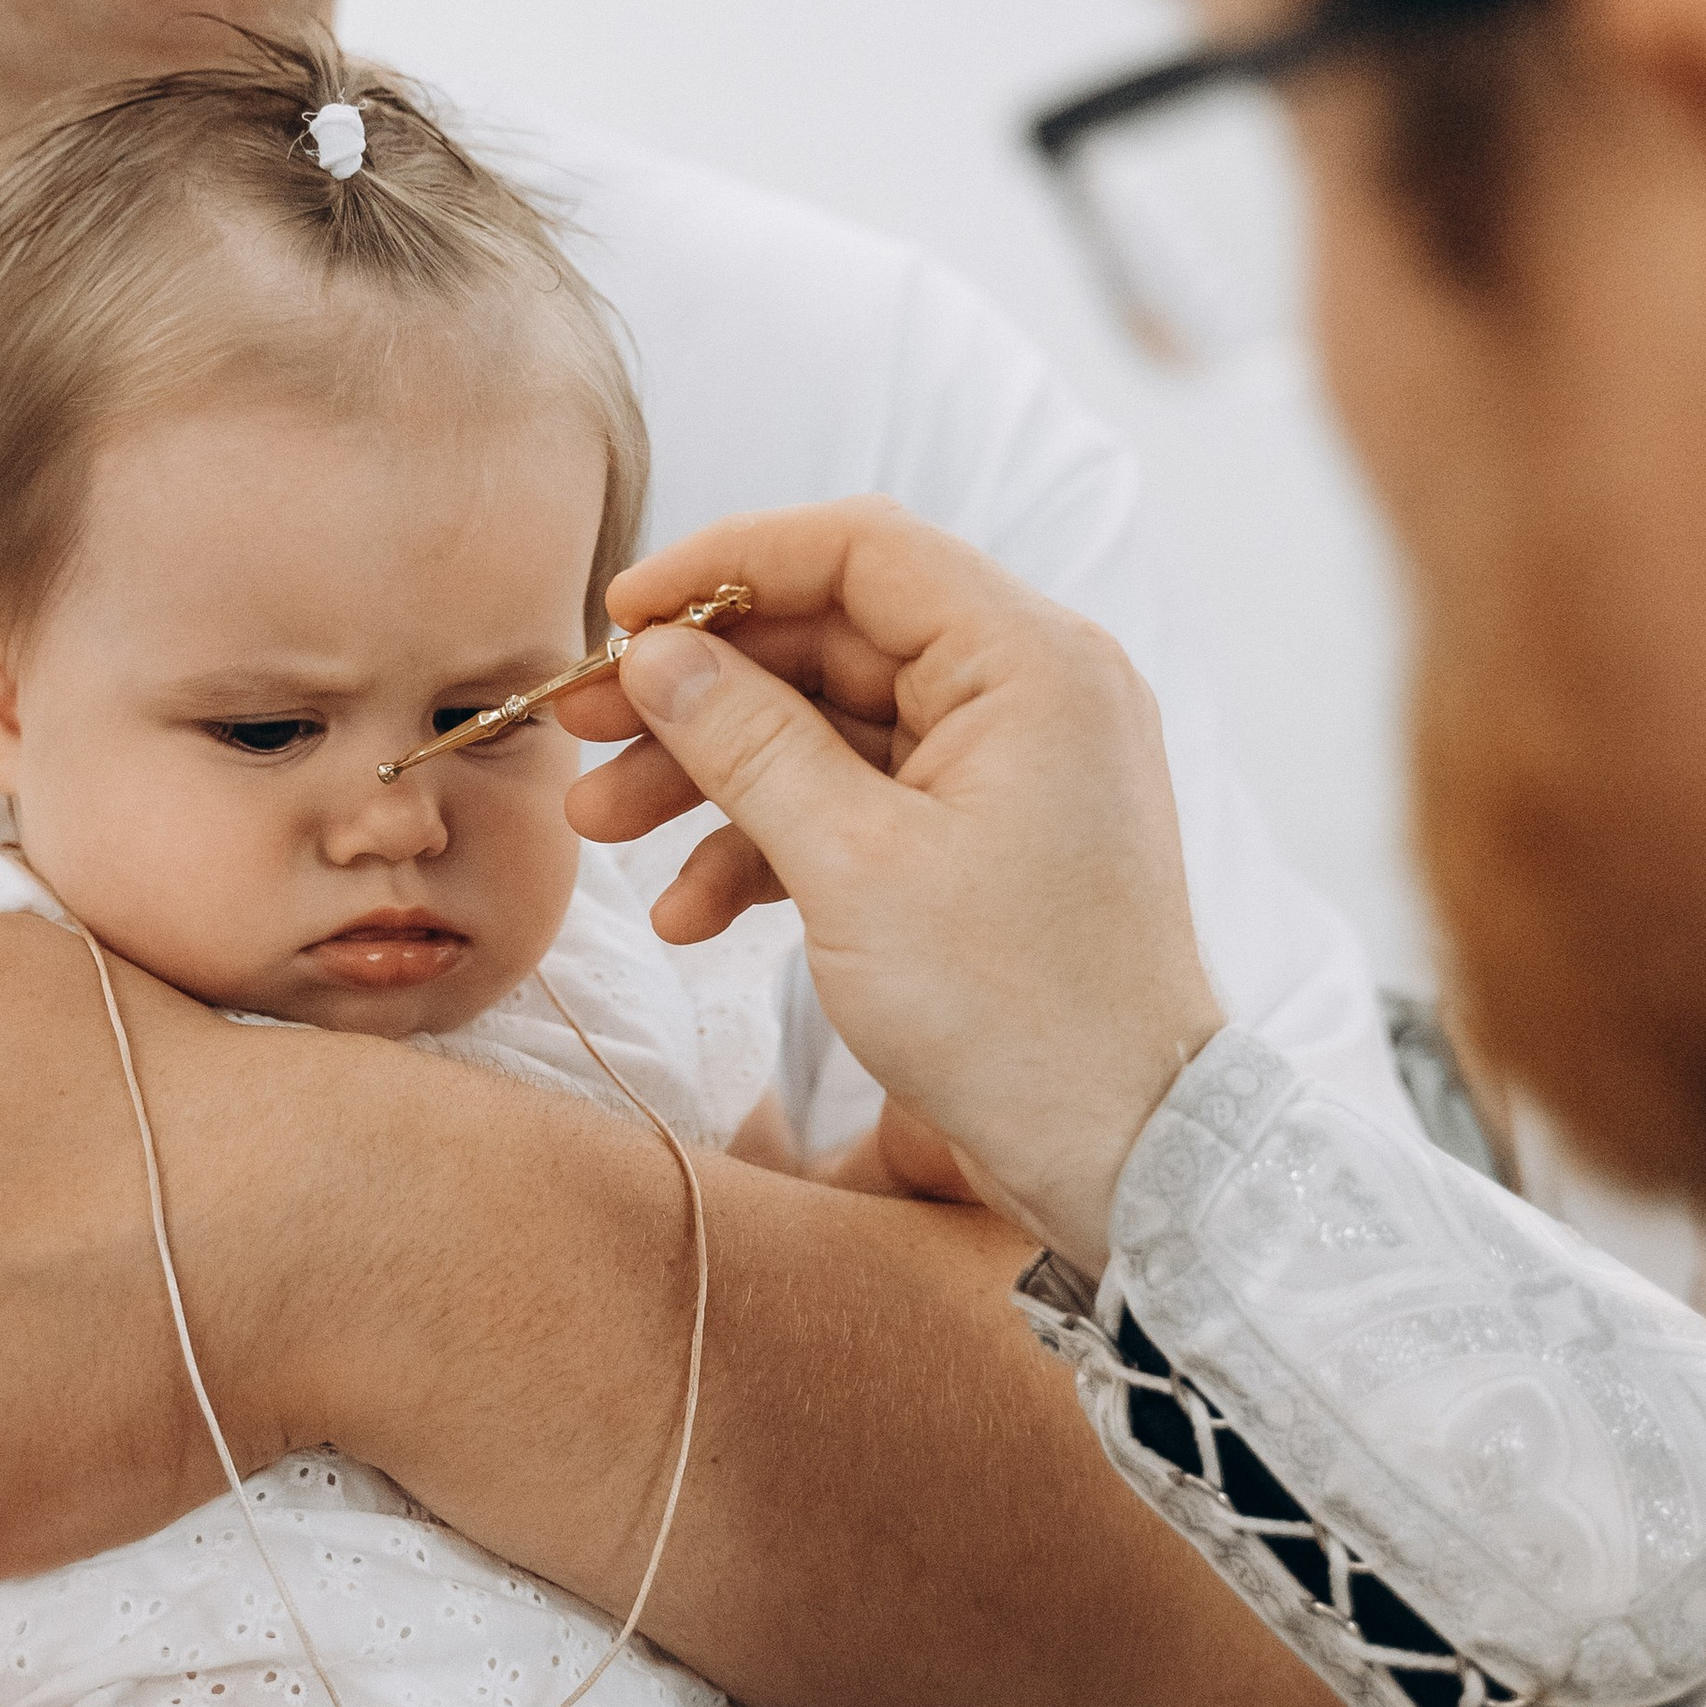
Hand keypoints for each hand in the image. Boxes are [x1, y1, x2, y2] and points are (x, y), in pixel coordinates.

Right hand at [559, 500, 1223, 1274]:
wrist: (1124, 1156)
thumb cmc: (1016, 1013)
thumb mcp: (853, 868)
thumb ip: (747, 741)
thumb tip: (657, 655)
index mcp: (1029, 661)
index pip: (860, 550)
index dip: (726, 566)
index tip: (621, 616)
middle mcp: (1030, 692)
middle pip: (830, 641)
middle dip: (697, 693)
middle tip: (580, 729)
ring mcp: (1009, 768)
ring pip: (829, 730)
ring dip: (712, 777)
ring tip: (602, 829)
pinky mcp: (985, 840)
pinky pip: (860, 804)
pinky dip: (772, 846)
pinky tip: (689, 915)